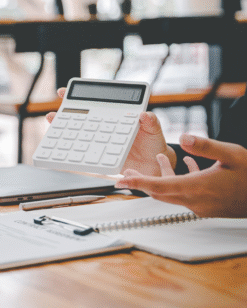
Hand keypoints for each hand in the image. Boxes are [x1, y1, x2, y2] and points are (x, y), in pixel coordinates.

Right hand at [46, 88, 176, 175]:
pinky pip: (85, 153)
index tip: (63, 93)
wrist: (153, 166)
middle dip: (64, 115)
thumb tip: (144, 114)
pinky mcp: (100, 156)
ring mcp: (101, 142)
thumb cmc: (153, 144)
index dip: (78, 97)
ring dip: (65, 133)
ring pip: (79, 135)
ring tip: (54, 130)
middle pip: (81, 119)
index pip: (94, 104)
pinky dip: (74, 152)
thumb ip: (150, 121)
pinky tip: (65, 151)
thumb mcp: (154, 129)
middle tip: (52, 114)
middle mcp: (104, 127)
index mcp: (115, 116)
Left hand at [116, 134, 246, 217]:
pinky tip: (187, 166)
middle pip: (159, 193)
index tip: (120, 182)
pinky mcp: (208, 206)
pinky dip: (179, 181)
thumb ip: (204, 146)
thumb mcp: (231, 155)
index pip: (158, 186)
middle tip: (126, 174)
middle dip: (141, 182)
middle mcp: (195, 200)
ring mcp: (201, 206)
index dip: (137, 183)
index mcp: (197, 188)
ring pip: (172, 193)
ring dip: (161, 179)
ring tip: (155, 162)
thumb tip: (182, 138)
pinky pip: (185, 194)